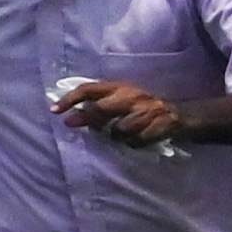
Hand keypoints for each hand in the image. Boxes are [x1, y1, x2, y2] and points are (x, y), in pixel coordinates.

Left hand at [54, 77, 185, 146]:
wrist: (178, 115)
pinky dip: (133, 144)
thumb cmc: (141, 108)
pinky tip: (138, 138)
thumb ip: (98, 106)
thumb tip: (71, 118)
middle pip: (101, 110)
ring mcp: (147, 111)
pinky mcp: (159, 126)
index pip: (90, 89)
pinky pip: (135, 142)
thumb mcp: (120, 100)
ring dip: (115, 136)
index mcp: (120, 87)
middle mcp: (133, 96)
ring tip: (124, 132)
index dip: (70, 99)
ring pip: (118, 131)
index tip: (54, 111)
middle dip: (88, 120)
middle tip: (75, 125)